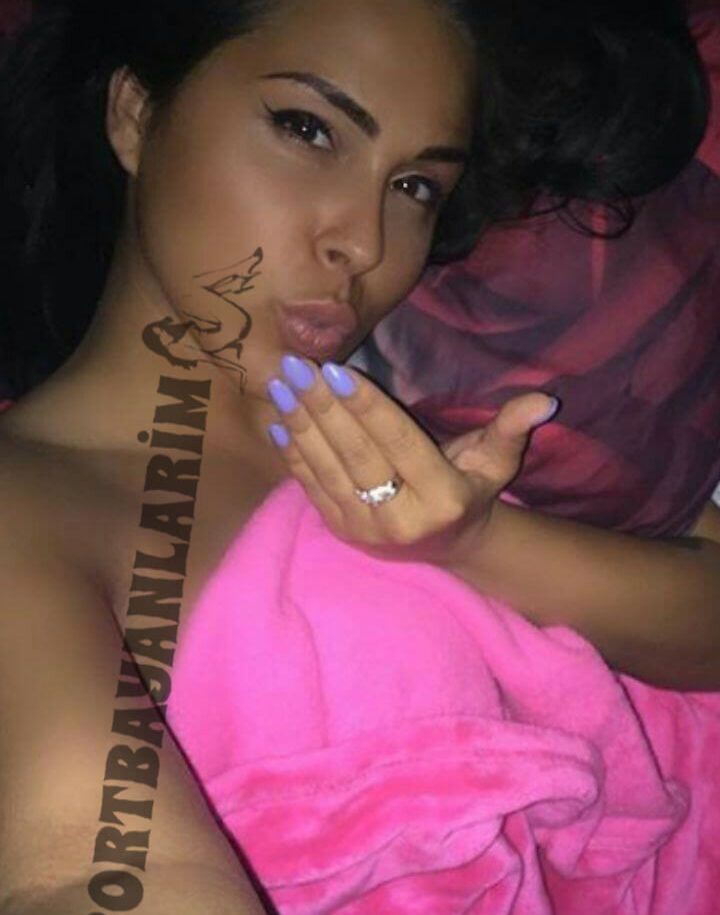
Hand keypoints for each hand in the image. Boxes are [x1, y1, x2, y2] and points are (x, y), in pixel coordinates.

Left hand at [266, 355, 557, 561]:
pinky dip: (293, 454)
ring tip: (281, 385)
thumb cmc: (472, 490)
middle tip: (297, 366)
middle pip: (356, 455)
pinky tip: (278, 420)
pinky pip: (312, 489)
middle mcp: (401, 520)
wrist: (449, 547)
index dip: (367, 407)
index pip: (398, 444)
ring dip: (300, 425)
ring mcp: (367, 531)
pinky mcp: (342, 533)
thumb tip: (545, 399)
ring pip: (327, 471)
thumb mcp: (496, 461)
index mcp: (442, 498)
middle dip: (323, 408)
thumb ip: (511, 428)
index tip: (336, 370)